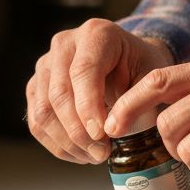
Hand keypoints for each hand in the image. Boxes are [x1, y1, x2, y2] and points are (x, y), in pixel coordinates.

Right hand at [25, 19, 173, 163]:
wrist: (129, 63)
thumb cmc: (142, 69)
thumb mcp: (152, 79)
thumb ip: (136, 101)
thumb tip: (112, 130)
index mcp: (96, 33)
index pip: (83, 71)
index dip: (89, 106)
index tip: (101, 135)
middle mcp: (64, 44)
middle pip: (59, 93)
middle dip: (79, 131)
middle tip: (102, 153)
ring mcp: (45, 65)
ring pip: (43, 111)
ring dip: (68, 142)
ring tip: (95, 156)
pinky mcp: (37, 87)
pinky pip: (37, 123)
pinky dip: (58, 145)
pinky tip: (81, 154)